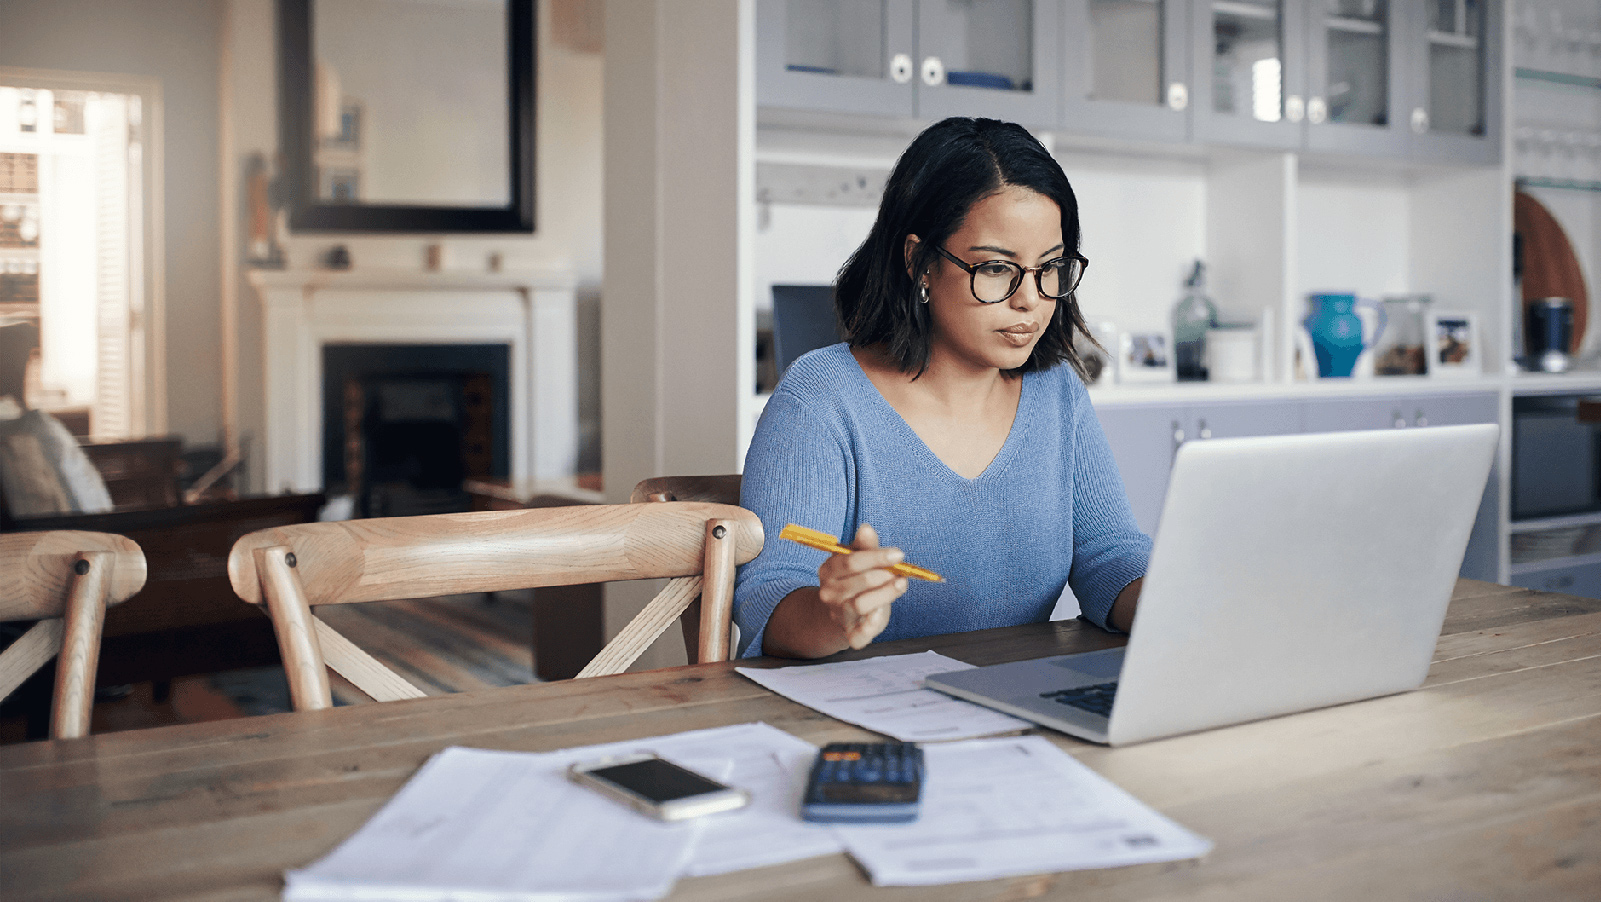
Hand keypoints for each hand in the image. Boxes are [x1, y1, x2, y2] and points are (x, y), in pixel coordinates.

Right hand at [816, 524, 909, 649]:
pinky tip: (879, 615)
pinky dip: (870, 627)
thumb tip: (866, 528)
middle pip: (860, 582)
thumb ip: (865, 546)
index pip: (851, 561)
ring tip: (900, 585)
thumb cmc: (855, 580)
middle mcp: (829, 592)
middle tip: (899, 573)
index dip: (877, 557)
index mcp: (829, 570)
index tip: (899, 555)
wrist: (842, 612)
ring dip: (886, 594)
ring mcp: (838, 614)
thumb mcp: (859, 559)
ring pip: (862, 604)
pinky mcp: (850, 633)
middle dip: (885, 575)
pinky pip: (858, 634)